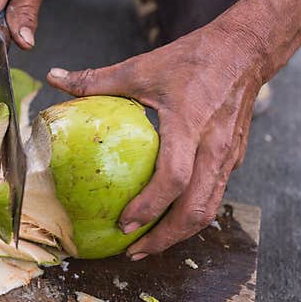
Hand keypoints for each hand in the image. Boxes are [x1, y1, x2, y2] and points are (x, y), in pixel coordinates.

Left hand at [47, 0, 300, 257]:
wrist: (246, 50)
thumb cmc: (193, 58)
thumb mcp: (141, 67)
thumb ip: (96, 79)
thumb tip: (55, 78)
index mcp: (190, 126)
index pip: (173, 179)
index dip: (149, 206)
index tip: (125, 224)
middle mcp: (213, 149)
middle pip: (196, 210)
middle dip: (165, 238)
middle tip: (133, 251)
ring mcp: (228, 157)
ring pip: (209, 210)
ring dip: (179, 234)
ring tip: (148, 245)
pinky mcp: (233, 159)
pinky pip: (213, 197)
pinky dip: (190, 215)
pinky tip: (167, 220)